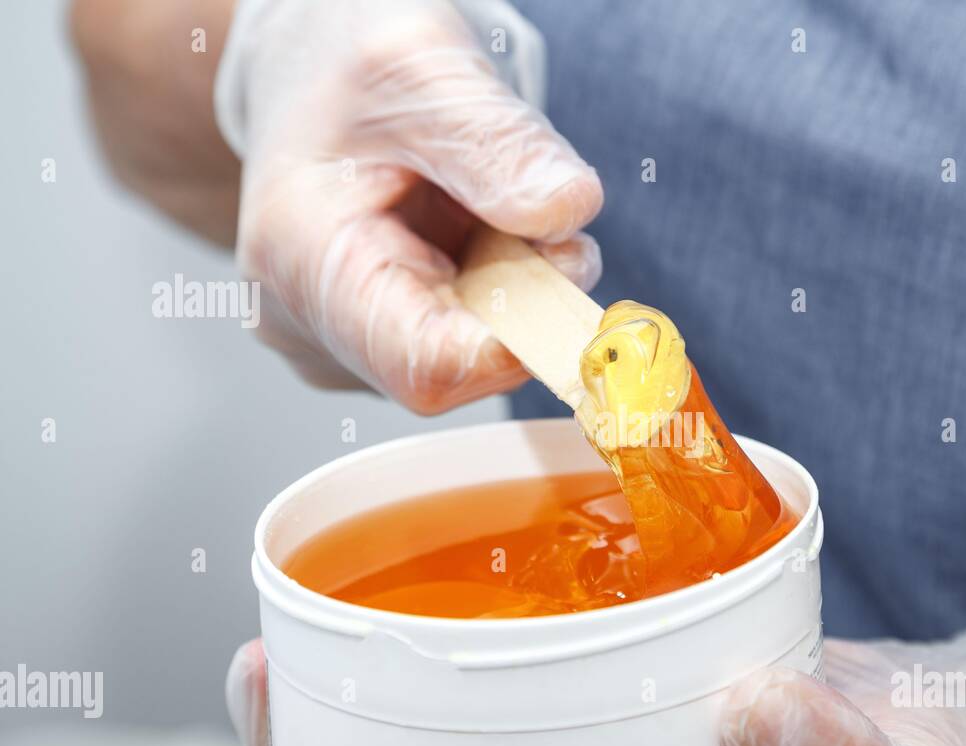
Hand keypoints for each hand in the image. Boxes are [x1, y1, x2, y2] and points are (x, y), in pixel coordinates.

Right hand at [214, 0, 602, 411]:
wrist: (303, 70)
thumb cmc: (343, 62)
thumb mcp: (424, 66)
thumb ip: (498, 143)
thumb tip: (567, 213)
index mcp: (301, 260)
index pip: (427, 366)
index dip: (518, 337)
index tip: (567, 260)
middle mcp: (307, 324)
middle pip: (456, 365)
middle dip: (523, 295)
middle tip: (534, 208)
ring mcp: (337, 345)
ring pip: (466, 356)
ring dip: (510, 288)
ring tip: (482, 203)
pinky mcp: (371, 345)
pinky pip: (458, 342)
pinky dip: (491, 290)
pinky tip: (465, 230)